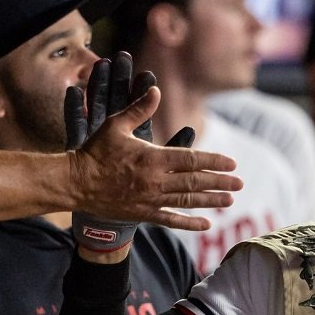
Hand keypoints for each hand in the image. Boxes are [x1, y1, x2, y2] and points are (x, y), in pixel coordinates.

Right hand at [67, 56, 239, 235]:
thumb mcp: (115, 125)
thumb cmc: (94, 152)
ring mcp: (150, 200)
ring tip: (229, 200)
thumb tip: (155, 89)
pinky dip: (190, 223)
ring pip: (187, 201)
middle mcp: (156, 181)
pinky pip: (171, 220)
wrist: (74, 183)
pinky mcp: (143, 214)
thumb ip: (139, 110)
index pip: (192, 160)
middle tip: (240, 183)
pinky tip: (207, 225)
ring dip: (211, 201)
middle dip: (220, 182)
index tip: (232, 163)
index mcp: (153, 158)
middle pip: (195, 182)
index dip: (214, 161)